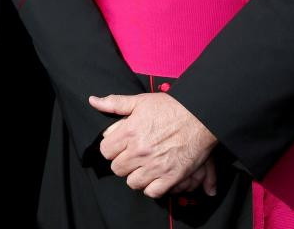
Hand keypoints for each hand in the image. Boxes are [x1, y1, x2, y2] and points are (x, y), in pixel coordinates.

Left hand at [90, 92, 216, 197]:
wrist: (200, 116)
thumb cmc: (170, 107)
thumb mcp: (139, 101)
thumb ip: (114, 103)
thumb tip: (93, 101)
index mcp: (129, 132)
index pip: (105, 151)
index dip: (111, 149)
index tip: (120, 146)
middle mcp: (139, 151)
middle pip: (117, 168)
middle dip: (123, 162)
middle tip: (133, 156)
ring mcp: (155, 165)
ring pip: (132, 182)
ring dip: (136, 176)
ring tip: (143, 167)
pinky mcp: (172, 176)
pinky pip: (153, 191)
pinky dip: (152, 187)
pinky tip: (155, 177)